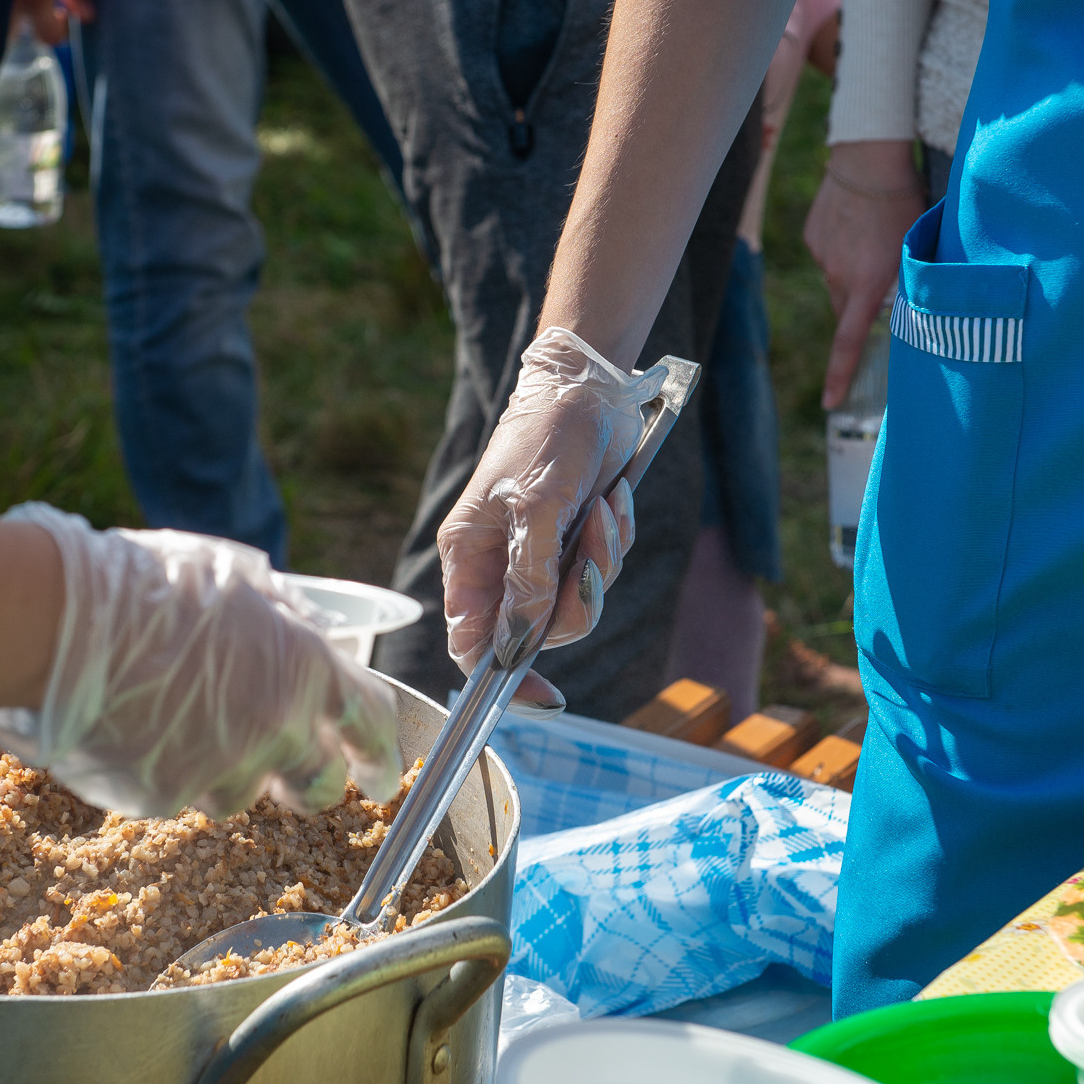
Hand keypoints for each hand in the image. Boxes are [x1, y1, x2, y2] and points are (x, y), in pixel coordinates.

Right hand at [0, 505, 399, 819]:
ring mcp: (222, 768)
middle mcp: (277, 726)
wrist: (64, 625)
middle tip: (294, 777)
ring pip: (243, 793)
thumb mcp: (239, 584)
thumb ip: (284, 624)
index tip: (381, 774)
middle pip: (320, 783)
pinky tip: (138, 729)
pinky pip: (181, 795)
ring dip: (226, 770)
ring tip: (179, 718)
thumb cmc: (148, 586)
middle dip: (313, 784)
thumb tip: (307, 637)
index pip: (369, 725)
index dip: (379, 755)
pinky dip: (169, 772)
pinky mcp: (168, 797)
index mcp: (304, 667)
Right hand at [437, 329, 656, 698]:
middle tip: (589, 559)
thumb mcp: (537, 506)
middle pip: (537, 631)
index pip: (471, 642)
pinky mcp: (577, 541)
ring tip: (602, 509)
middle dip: (575, 599)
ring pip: (577, 602)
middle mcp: (501, 565)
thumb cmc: (546, 436)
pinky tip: (610, 499)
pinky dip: (614, 539)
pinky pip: (602, 569)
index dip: (501, 678)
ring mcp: (541, 555)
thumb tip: (517, 646)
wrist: (589, 387)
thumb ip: (528, 579)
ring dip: (602, 560)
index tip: (544, 697)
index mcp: (468, 559)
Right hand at [804, 138, 923, 407]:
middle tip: (881, 282)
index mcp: (868, 284)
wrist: (869, 158)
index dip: (840, 375)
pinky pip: (828, 253)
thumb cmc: (905, 201)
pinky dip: (841, 246)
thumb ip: (908, 282)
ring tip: (873, 235)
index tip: (830, 402)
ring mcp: (822, 256)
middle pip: (845, 309)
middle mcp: (839, 276)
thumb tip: (904, 307)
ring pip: (837, 279)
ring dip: (853, 270)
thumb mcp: (916, 246)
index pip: (850, 341)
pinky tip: (857, 220)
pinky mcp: (812, 235)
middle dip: (861, 306)